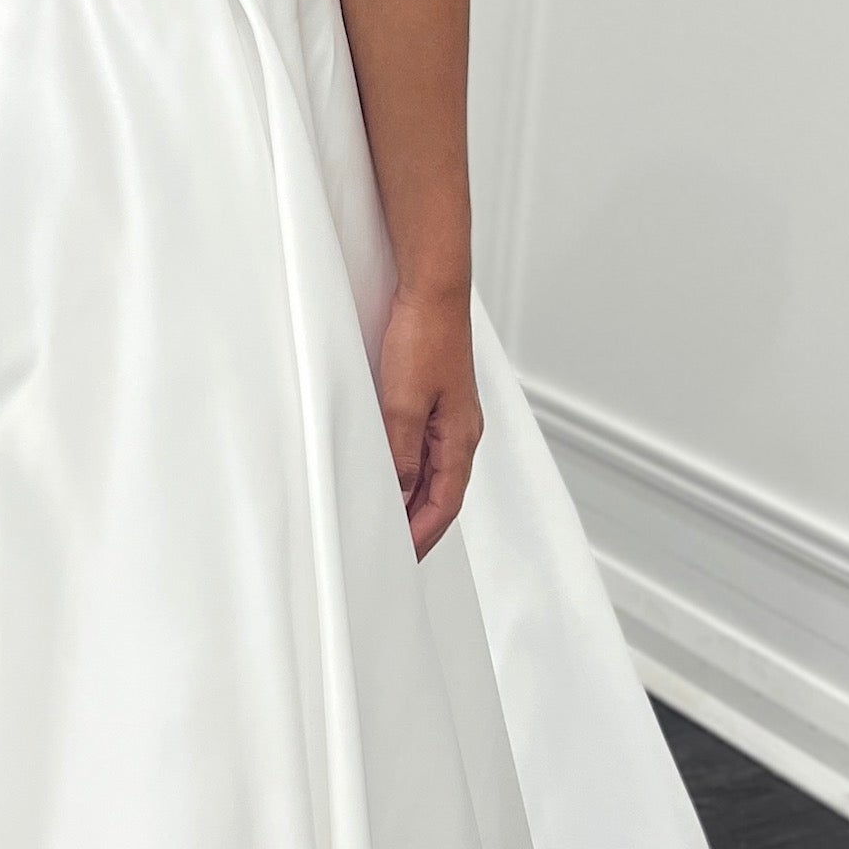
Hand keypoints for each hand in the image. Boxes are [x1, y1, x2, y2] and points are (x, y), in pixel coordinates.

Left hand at [378, 285, 482, 557]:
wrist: (431, 289)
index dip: (422, 537)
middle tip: (392, 552)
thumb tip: (401, 498)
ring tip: (388, 522)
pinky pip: (424, 449)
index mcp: (460, 439)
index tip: (400, 560)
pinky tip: (391, 473)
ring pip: (433, 473)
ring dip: (413, 501)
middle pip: (442, 494)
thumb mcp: (403, 404)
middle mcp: (460, 431)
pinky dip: (409, 472)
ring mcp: (449, 415)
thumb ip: (402, 454)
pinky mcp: (434, 398)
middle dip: (419, 527)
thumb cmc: (424, 336)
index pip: (444, 505)